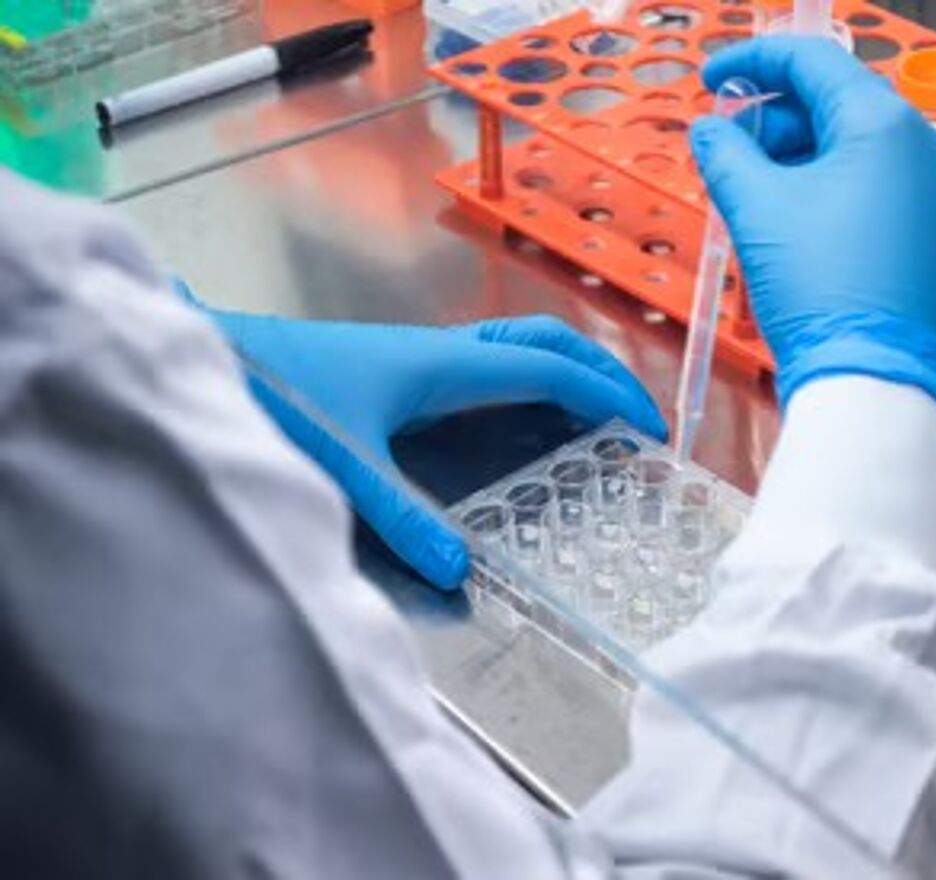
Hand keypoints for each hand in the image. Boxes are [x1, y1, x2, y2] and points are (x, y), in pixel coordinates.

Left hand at [177, 284, 665, 588]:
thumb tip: (461, 571)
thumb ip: (401, 517)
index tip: (646, 428)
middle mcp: (443, 350)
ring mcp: (423, 354)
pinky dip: (528, 384)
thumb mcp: (344, 465)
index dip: (603, 395)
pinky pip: (488, 365)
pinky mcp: (403, 367)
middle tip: (635, 418)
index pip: (546, 370)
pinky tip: (522, 424)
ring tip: (596, 419)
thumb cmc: (278, 397)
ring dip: (566, 372)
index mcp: (444, 365)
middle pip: (544, 340)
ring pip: (516, 346)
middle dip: (599, 370)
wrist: (214, 357)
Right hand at [690, 37, 935, 445]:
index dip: (753, 61)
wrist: (884, 385)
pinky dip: (829, 197)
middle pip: (836, 107)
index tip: (712, 77)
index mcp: (885, 124)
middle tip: (725, 153)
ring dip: (796, 164)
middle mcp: (925, 150)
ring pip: (855, 155)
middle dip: (772, 123)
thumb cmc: (826, 292)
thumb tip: (711, 133)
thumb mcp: (756, 212)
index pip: (814, 61)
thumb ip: (725, 155)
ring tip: (752, 202)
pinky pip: (876, 196)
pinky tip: (793, 232)